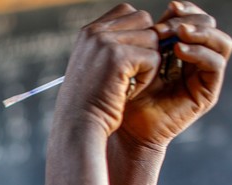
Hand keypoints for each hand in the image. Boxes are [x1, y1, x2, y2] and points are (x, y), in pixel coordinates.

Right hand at [56, 4, 160, 136]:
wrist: (78, 126)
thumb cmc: (89, 103)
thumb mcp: (96, 67)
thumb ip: (114, 46)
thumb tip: (153, 33)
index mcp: (89, 32)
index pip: (127, 12)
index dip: (138, 32)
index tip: (130, 59)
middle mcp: (95, 32)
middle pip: (143, 19)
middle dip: (147, 44)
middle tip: (134, 71)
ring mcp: (105, 42)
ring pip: (152, 38)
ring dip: (149, 63)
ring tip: (130, 84)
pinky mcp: (118, 57)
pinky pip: (153, 58)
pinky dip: (148, 78)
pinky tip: (131, 91)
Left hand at [118, 1, 231, 151]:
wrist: (125, 127)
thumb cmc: (123, 93)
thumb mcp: (136, 58)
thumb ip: (149, 36)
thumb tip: (156, 10)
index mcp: (180, 48)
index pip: (194, 19)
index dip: (186, 10)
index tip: (170, 7)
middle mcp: (196, 60)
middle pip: (210, 26)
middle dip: (190, 19)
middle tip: (165, 26)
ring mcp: (204, 77)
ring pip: (221, 42)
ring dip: (200, 32)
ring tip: (177, 33)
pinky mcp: (207, 93)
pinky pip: (216, 64)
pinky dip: (200, 52)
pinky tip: (179, 50)